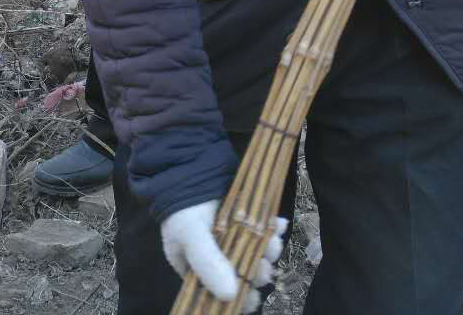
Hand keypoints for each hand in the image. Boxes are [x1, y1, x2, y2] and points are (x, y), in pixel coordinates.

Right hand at [161, 201, 286, 309]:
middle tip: (265, 270)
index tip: (253, 299)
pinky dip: (273, 228)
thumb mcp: (190, 235)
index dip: (238, 299)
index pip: (219, 292)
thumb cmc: (183, 205)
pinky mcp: (245, 218)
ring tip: (274, 244)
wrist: (189, 164)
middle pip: (241, 273)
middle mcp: (215, 255)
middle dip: (256, 273)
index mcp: (196, 267)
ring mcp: (232, 236)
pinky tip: (279, 225)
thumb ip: (208, 264)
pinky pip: (263, 229)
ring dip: (268, 251)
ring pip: (255, 252)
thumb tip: (231, 296)